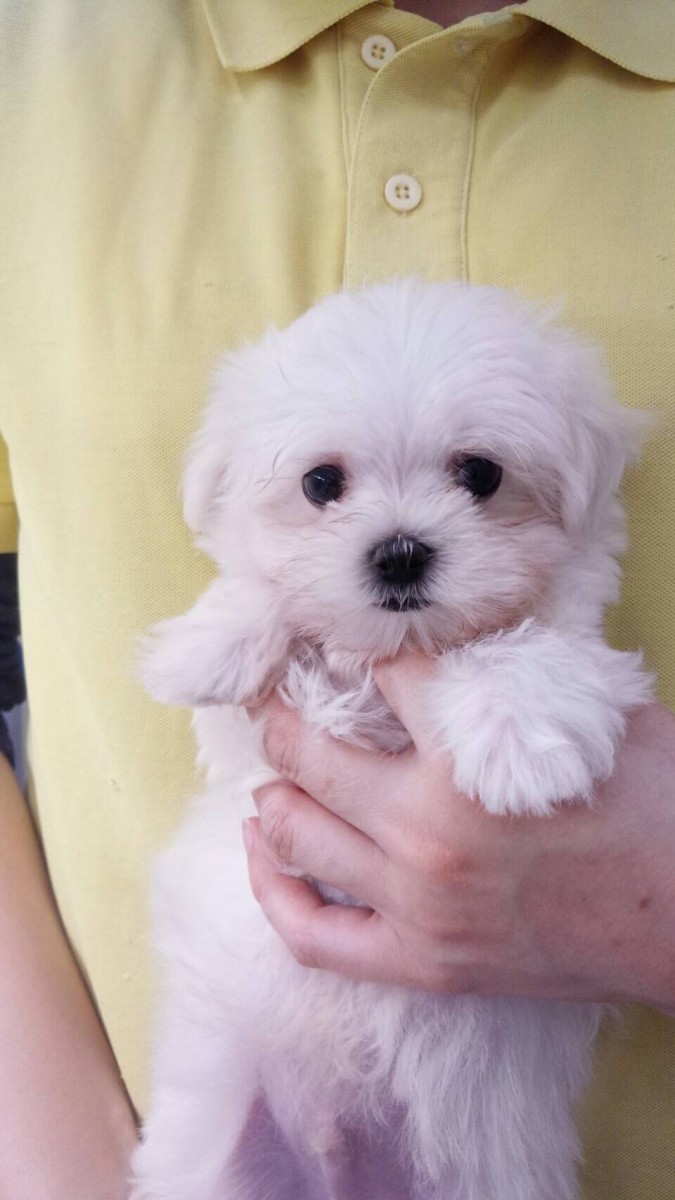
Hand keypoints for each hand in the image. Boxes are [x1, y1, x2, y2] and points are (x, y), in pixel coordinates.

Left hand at [244, 654, 674, 1009]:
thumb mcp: (592, 711)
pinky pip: (312, 936)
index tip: (347, 640)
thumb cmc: (656, 805)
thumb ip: (513, 674)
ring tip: (273, 771)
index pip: (384, 673)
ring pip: (298, 835)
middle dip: (282, 713)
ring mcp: (418, 903)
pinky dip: (273, 892)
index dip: (364, 646)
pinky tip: (262, 852)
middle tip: (272, 696)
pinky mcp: (424, 962)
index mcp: (471, 755)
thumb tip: (450, 642)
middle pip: (310, 753)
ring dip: (272, 793)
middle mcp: (427, 829)